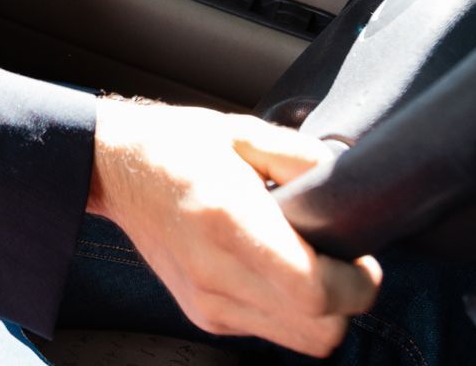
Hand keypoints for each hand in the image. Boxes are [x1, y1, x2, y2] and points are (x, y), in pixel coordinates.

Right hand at [88, 99, 380, 356]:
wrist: (114, 170)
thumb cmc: (174, 146)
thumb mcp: (242, 133)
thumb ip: (300, 157)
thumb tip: (343, 180)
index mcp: (230, 222)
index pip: (315, 291)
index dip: (357, 283)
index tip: (362, 257)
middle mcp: (218, 273)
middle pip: (319, 331)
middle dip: (347, 301)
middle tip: (341, 260)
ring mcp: (209, 302)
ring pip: (301, 342)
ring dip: (320, 312)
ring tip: (309, 266)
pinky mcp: (204, 314)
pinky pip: (272, 332)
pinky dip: (289, 312)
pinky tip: (274, 272)